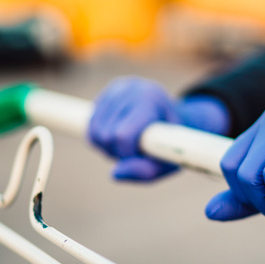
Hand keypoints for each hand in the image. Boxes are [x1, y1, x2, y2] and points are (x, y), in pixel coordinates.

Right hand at [88, 77, 229, 180]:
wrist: (174, 118)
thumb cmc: (172, 142)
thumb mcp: (170, 160)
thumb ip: (146, 171)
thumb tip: (114, 174)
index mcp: (151, 99)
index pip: (122, 135)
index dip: (126, 154)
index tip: (138, 156)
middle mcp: (131, 89)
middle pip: (106, 135)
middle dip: (116, 151)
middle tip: (134, 152)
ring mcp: (116, 89)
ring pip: (94, 131)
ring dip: (107, 147)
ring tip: (127, 145)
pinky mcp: (106, 94)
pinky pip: (90, 126)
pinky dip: (100, 139)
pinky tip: (117, 137)